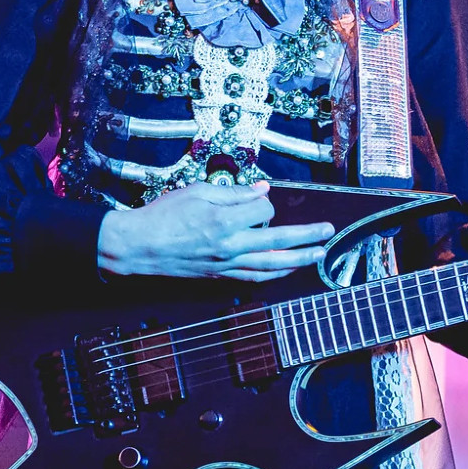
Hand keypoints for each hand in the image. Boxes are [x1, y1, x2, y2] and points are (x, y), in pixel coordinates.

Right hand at [98, 181, 332, 282]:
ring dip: (299, 260)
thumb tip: (263, 190)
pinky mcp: (219, 276)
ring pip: (272, 265)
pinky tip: (288, 270)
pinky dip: (275, 274)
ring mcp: (226, 264)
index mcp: (224, 221)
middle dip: (308, 236)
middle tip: (329, 232)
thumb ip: (234, 193)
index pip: (262, 210)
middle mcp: (229, 246)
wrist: (138, 246)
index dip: (264, 201)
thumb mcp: (197, 192)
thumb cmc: (162, 215)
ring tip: (319, 255)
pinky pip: (255, 278)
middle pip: (279, 242)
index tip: (256, 198)